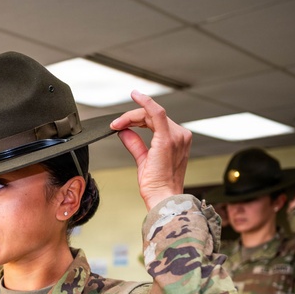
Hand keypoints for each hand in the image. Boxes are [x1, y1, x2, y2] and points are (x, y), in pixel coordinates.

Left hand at [110, 91, 191, 210]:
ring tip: (116, 124)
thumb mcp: (143, 160)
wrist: (162, 197)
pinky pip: (156, 113)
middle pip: (152, 116)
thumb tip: (124, 132)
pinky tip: (136, 96)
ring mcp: (176, 136)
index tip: (122, 122)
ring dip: (131, 116)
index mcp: (177, 140)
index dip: (136, 119)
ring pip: (151, 114)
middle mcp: (180, 135)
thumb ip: (135, 144)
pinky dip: (146, 103)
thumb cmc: (157, 185)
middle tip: (115, 125)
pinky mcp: (167, 138)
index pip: (156, 121)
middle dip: (131, 118)